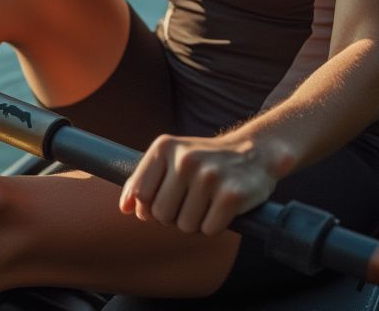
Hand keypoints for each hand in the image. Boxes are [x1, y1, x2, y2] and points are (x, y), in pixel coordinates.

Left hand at [119, 133, 287, 235]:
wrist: (254, 152)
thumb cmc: (205, 161)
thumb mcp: (171, 158)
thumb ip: (143, 180)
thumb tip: (125, 209)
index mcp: (165, 147)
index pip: (140, 195)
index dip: (149, 207)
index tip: (165, 201)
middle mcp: (186, 158)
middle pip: (160, 214)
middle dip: (174, 216)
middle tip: (191, 201)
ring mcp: (209, 176)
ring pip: (184, 226)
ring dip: (195, 223)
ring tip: (207, 203)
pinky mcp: (232, 195)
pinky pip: (208, 230)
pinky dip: (214, 226)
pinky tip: (222, 209)